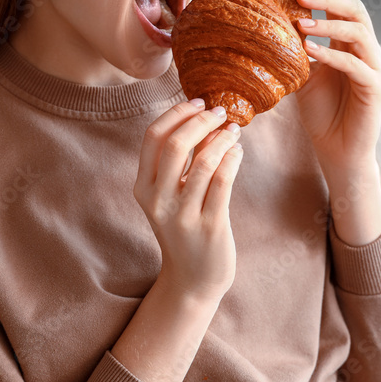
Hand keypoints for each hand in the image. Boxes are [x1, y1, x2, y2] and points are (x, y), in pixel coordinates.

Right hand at [134, 99, 243, 303]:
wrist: (193, 279)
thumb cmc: (184, 227)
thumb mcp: (170, 195)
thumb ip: (179, 161)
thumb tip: (202, 116)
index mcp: (142, 188)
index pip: (153, 137)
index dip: (176, 113)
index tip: (198, 102)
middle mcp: (158, 202)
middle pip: (175, 145)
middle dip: (200, 121)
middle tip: (219, 111)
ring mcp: (183, 216)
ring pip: (203, 162)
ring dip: (222, 139)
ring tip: (233, 130)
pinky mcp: (209, 227)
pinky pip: (222, 182)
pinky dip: (232, 159)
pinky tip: (238, 152)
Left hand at [291, 0, 380, 186]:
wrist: (338, 150)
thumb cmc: (322, 113)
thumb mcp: (303, 75)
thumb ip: (296, 50)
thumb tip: (267, 26)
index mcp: (350, 44)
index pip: (341, 7)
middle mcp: (366, 51)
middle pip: (355, 11)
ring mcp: (374, 69)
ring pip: (359, 33)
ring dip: (329, 24)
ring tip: (301, 22)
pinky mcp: (374, 89)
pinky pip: (357, 66)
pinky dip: (333, 55)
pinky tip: (309, 50)